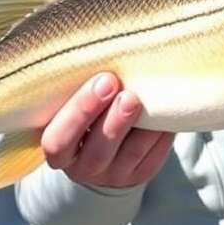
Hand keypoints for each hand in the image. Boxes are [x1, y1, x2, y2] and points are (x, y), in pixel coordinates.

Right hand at [40, 73, 174, 187]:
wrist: (104, 151)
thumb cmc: (84, 117)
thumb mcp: (70, 107)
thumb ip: (79, 90)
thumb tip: (107, 49)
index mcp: (60, 151)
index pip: (58, 140)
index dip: (80, 112)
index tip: (103, 80)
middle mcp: (84, 168)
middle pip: (98, 151)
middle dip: (114, 120)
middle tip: (128, 93)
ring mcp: (115, 175)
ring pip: (131, 153)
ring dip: (142, 125)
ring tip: (147, 99)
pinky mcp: (142, 174)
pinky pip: (154, 155)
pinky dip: (161, 132)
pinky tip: (164, 110)